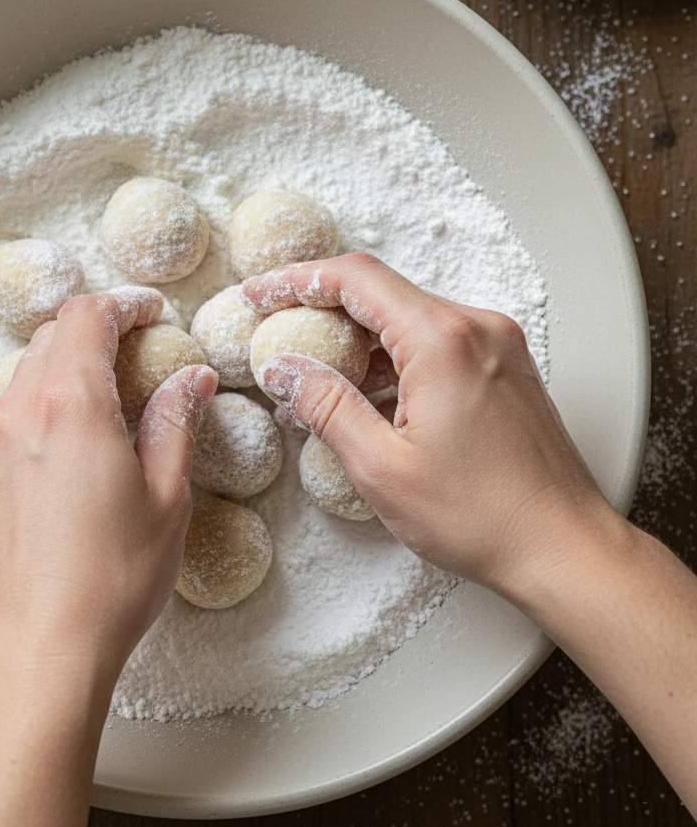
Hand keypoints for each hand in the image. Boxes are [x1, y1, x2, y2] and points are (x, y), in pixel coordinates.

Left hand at [0, 286, 216, 683]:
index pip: (88, 316)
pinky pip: (9, 412)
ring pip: (27, 371)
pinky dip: (43, 403)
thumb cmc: (110, 579)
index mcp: (70, 405)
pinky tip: (74, 442)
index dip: (125, 304)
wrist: (39, 649)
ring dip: (68, 367)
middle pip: (54, 336)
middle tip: (140, 352)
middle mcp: (18, 411)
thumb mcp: (166, 497)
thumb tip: (191, 379)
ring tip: (110, 399)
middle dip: (98, 330)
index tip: (153, 313)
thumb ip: (175, 423)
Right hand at [242, 253, 610, 594]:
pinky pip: (434, 345)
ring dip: (356, 343)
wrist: (564, 547)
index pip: (355, 279)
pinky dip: (391, 361)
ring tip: (312, 381)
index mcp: (443, 341)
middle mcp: (475, 328)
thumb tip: (286, 369)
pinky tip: (362, 397)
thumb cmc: (484, 517)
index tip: (261, 294)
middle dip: (321, 312)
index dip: (297, 280)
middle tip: (277, 337)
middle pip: (381, 294)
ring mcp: (495, 346)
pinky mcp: (503, 368)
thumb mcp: (381, 467)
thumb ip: (326, 406)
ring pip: (406, 320)